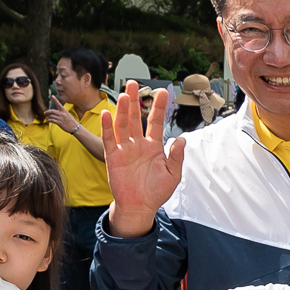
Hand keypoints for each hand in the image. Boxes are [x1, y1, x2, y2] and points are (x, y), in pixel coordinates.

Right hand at [98, 84, 183, 235]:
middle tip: (133, 83)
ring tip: (124, 94)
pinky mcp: (113, 157)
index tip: (163, 92)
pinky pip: (109, 140)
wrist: (140, 207)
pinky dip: (107, 127)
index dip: (158, 107)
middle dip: (135, 100)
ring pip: (122, 125)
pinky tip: (107, 114)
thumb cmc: (156, 191)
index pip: (155, 122)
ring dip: (123, 110)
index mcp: (153, 146)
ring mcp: (124, 149)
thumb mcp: (172, 174)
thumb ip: (176, 157)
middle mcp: (138, 144)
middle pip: (135, 118)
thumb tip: (182, 139)